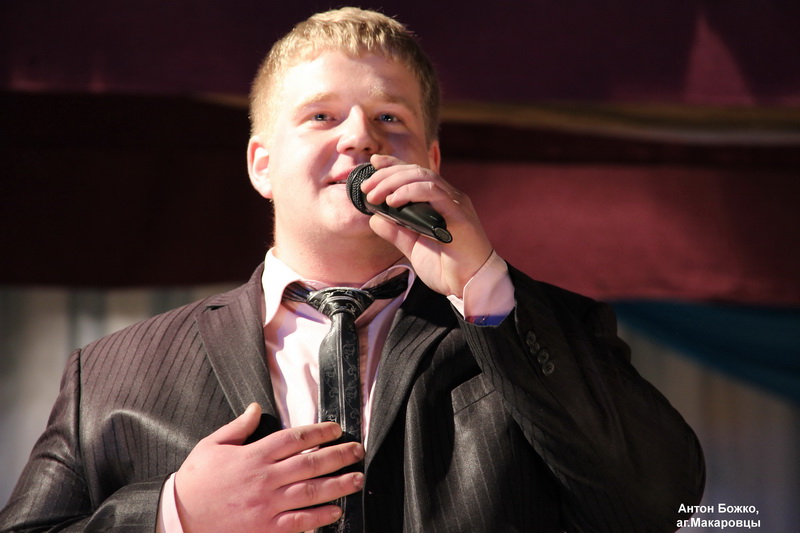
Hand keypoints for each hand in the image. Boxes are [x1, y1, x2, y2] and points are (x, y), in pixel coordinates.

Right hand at [174, 403, 364, 532]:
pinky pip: (299, 522)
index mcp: (254, 455)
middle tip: (358, 450)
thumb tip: (255, 407)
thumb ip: (238, 426)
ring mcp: (267, 505)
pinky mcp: (265, 528)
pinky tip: (336, 511)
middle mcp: (265, 478)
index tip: (336, 429)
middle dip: (339, 455)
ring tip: (357, 478)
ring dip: (338, 484)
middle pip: (311, 463)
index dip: (319, 432)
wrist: (179, 518)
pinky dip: (320, 517)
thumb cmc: (196, 481)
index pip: (295, 439)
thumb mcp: (212, 445)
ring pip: (311, 492)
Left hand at [361, 154, 493, 296]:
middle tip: (367, 188)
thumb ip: (395, 231)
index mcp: (438, 202)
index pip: (414, 174)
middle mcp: (448, 197)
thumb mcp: (412, 246)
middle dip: (387, 175)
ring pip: (422, 176)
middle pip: (415, 171)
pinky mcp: (459, 214)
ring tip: (376, 195)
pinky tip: (394, 201)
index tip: (373, 164)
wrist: (469, 286)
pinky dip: (410, 192)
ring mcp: (455, 203)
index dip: (393, 165)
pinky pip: (433, 192)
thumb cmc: (447, 267)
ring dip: (394, 182)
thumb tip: (374, 218)